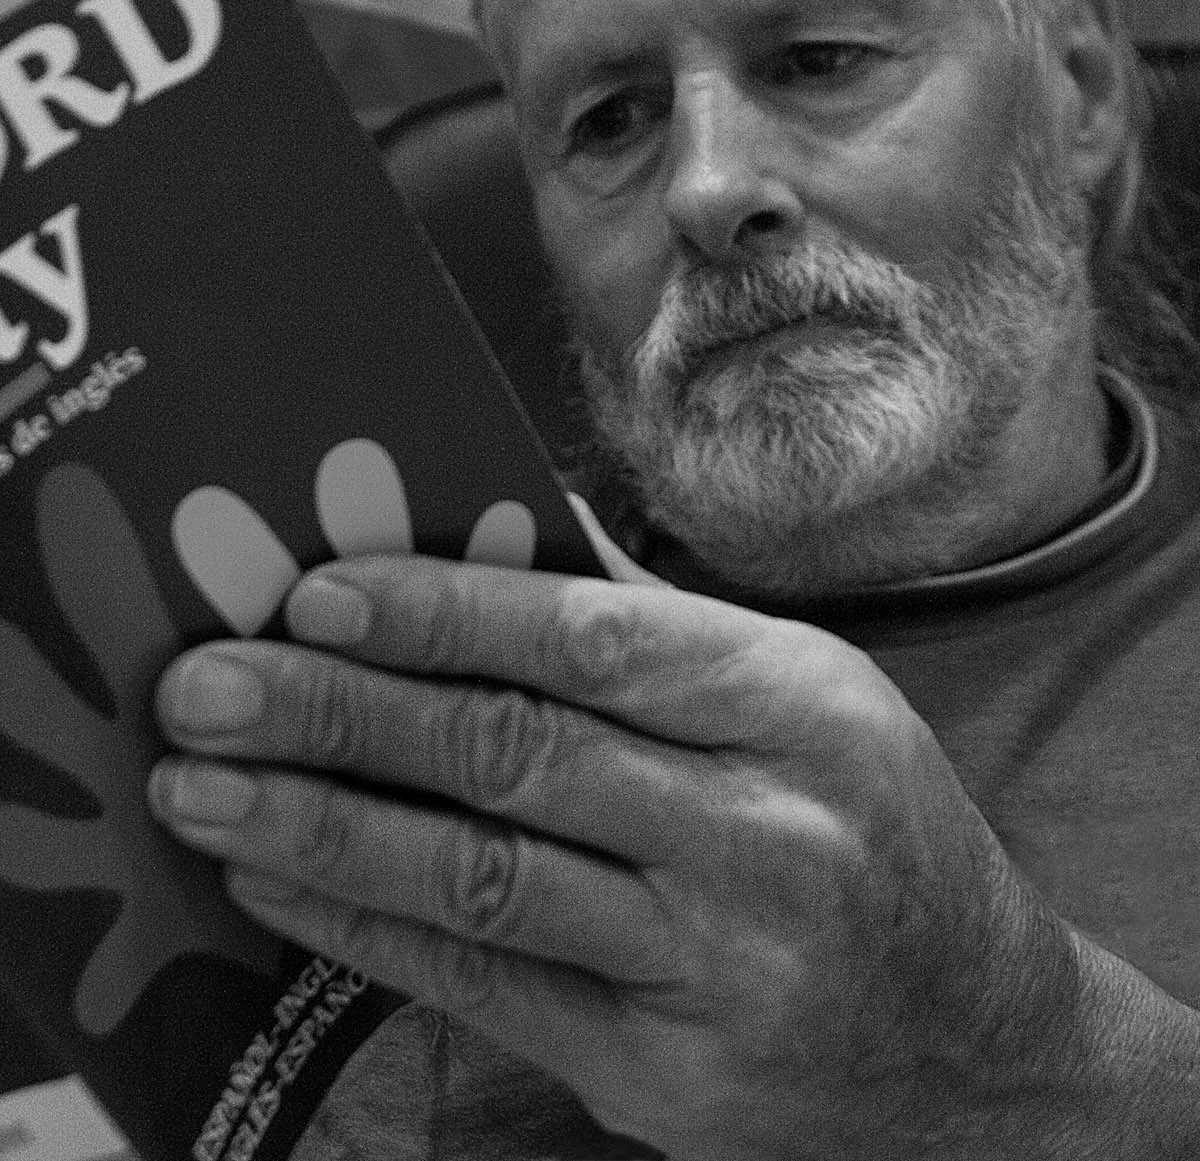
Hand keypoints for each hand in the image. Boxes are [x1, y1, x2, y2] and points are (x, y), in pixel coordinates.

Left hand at [148, 556, 1082, 1159]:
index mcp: (797, 704)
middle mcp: (764, 831)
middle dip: (342, 716)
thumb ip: (655, 630)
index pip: (593, 640)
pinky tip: (281, 886)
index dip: (444, 612)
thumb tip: (492, 533)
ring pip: (484, 879)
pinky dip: (370, 931)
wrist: (982, 1047)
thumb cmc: (872, 829)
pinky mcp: (667, 1074)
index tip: (315, 591)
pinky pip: (490, 987)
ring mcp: (718, 966)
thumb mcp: (808, 697)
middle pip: (517, 756)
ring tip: (201, 792)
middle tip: (205, 688)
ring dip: (323, 830)